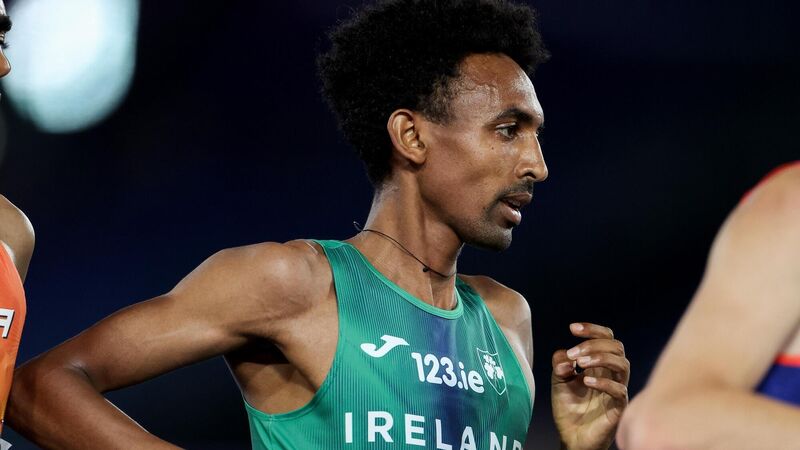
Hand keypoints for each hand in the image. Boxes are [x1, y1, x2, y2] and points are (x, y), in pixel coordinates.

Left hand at [551, 323, 629, 449]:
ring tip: (580, 364)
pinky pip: (620, 390)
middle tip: (573, 354)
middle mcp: (611, 374)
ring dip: (600, 358)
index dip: (592, 330)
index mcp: (599, 365)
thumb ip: (560, 364)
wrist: (572, 438)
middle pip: (616, 346)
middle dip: (593, 344)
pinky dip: (604, 382)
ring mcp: (617, 390)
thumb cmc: (569, 409)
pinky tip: (586, 382)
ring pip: (623, 364)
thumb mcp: (559, 381)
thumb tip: (566, 355)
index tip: (572, 329)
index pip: (606, 338)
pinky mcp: (618, 408)